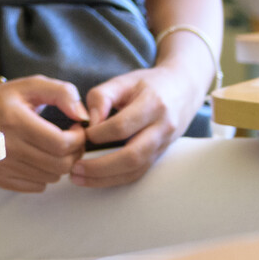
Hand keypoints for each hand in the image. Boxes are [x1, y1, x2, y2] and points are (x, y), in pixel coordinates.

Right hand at [0, 77, 86, 192]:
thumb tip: (83, 116)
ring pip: (51, 177)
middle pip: (59, 164)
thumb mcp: (31, 85)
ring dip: (60, 164)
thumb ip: (62, 93)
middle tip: (70, 140)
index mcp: (14, 120)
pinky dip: (44, 174)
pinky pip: (37, 186)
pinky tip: (37, 157)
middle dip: (74, 153)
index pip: (61, 143)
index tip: (76, 129)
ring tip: (52, 147)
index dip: (78, 139)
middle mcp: (5, 146)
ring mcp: (1, 165)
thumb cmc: (4, 99)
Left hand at [71, 65, 205, 188]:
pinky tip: (96, 178)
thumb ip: (101, 97)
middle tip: (75, 168)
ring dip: (106, 178)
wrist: (183, 89)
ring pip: (136, 170)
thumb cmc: (148, 84)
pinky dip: (116, 179)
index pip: (122, 126)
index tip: (81, 134)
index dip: (98, 134)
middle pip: (132, 156)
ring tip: (80, 177)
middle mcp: (162, 128)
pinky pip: (139, 173)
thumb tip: (88, 123)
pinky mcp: (160, 155)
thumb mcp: (123, 81)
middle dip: (100, 167)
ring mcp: (164, 145)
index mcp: (153, 104)